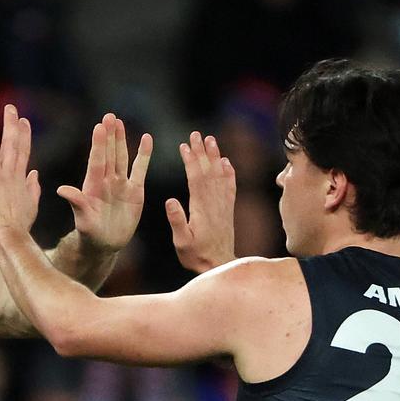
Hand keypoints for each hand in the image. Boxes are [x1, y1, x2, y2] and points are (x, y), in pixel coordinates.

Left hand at [0, 104, 41, 249]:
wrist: (10, 237)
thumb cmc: (20, 226)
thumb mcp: (32, 205)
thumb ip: (33, 188)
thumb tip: (35, 174)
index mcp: (21, 178)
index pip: (23, 151)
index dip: (24, 134)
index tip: (24, 120)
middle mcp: (9, 174)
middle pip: (10, 144)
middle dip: (10, 125)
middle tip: (9, 108)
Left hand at [60, 114, 151, 252]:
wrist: (105, 243)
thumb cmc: (89, 232)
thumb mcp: (83, 218)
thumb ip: (76, 202)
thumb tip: (61, 190)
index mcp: (93, 186)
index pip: (97, 161)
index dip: (98, 145)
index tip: (99, 127)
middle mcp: (106, 180)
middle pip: (109, 154)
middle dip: (109, 136)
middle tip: (109, 116)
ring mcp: (121, 183)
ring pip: (122, 157)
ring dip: (121, 140)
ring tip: (119, 122)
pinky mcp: (135, 190)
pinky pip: (140, 169)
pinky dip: (144, 155)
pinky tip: (146, 139)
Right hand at [167, 132, 236, 272]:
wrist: (219, 266)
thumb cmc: (196, 255)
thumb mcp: (182, 241)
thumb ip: (177, 221)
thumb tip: (170, 200)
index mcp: (201, 207)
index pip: (196, 177)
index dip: (191, 160)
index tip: (185, 145)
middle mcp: (215, 202)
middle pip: (208, 170)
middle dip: (202, 151)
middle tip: (197, 134)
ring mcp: (223, 205)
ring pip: (220, 175)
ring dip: (215, 156)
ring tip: (211, 140)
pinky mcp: (228, 210)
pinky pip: (230, 187)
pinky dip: (229, 173)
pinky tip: (227, 163)